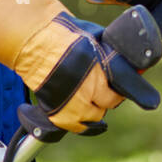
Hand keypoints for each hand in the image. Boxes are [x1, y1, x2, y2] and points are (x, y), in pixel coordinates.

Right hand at [0, 0, 159, 133]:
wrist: (34, 42)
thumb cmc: (63, 35)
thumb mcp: (94, 37)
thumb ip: (108, 52)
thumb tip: (126, 59)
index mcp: (100, 69)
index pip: (121, 90)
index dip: (121, 90)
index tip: (120, 89)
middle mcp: (89, 88)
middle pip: (108, 104)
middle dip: (108, 99)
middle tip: (104, 93)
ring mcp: (73, 102)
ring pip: (94, 117)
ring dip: (94, 111)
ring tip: (90, 102)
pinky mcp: (58, 112)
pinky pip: (75, 126)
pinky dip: (78, 122)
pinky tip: (78, 114)